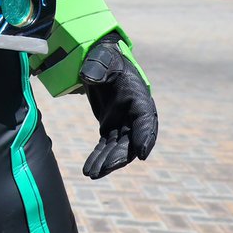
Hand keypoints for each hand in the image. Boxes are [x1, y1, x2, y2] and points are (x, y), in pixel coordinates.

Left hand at [80, 34, 157, 178]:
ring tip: (92, 174)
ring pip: (118, 149)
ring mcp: (123, 124)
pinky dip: (98, 158)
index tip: (143, 154)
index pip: (146, 121)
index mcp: (140, 99)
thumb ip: (98, 67)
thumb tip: (87, 77)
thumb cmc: (105, 58)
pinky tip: (88, 171)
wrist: (99, 62)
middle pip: (131, 141)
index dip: (145, 137)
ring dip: (106, 162)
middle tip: (105, 168)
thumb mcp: (103, 59)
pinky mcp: (110, 129)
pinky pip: (105, 147)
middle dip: (119, 156)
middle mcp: (135, 116)